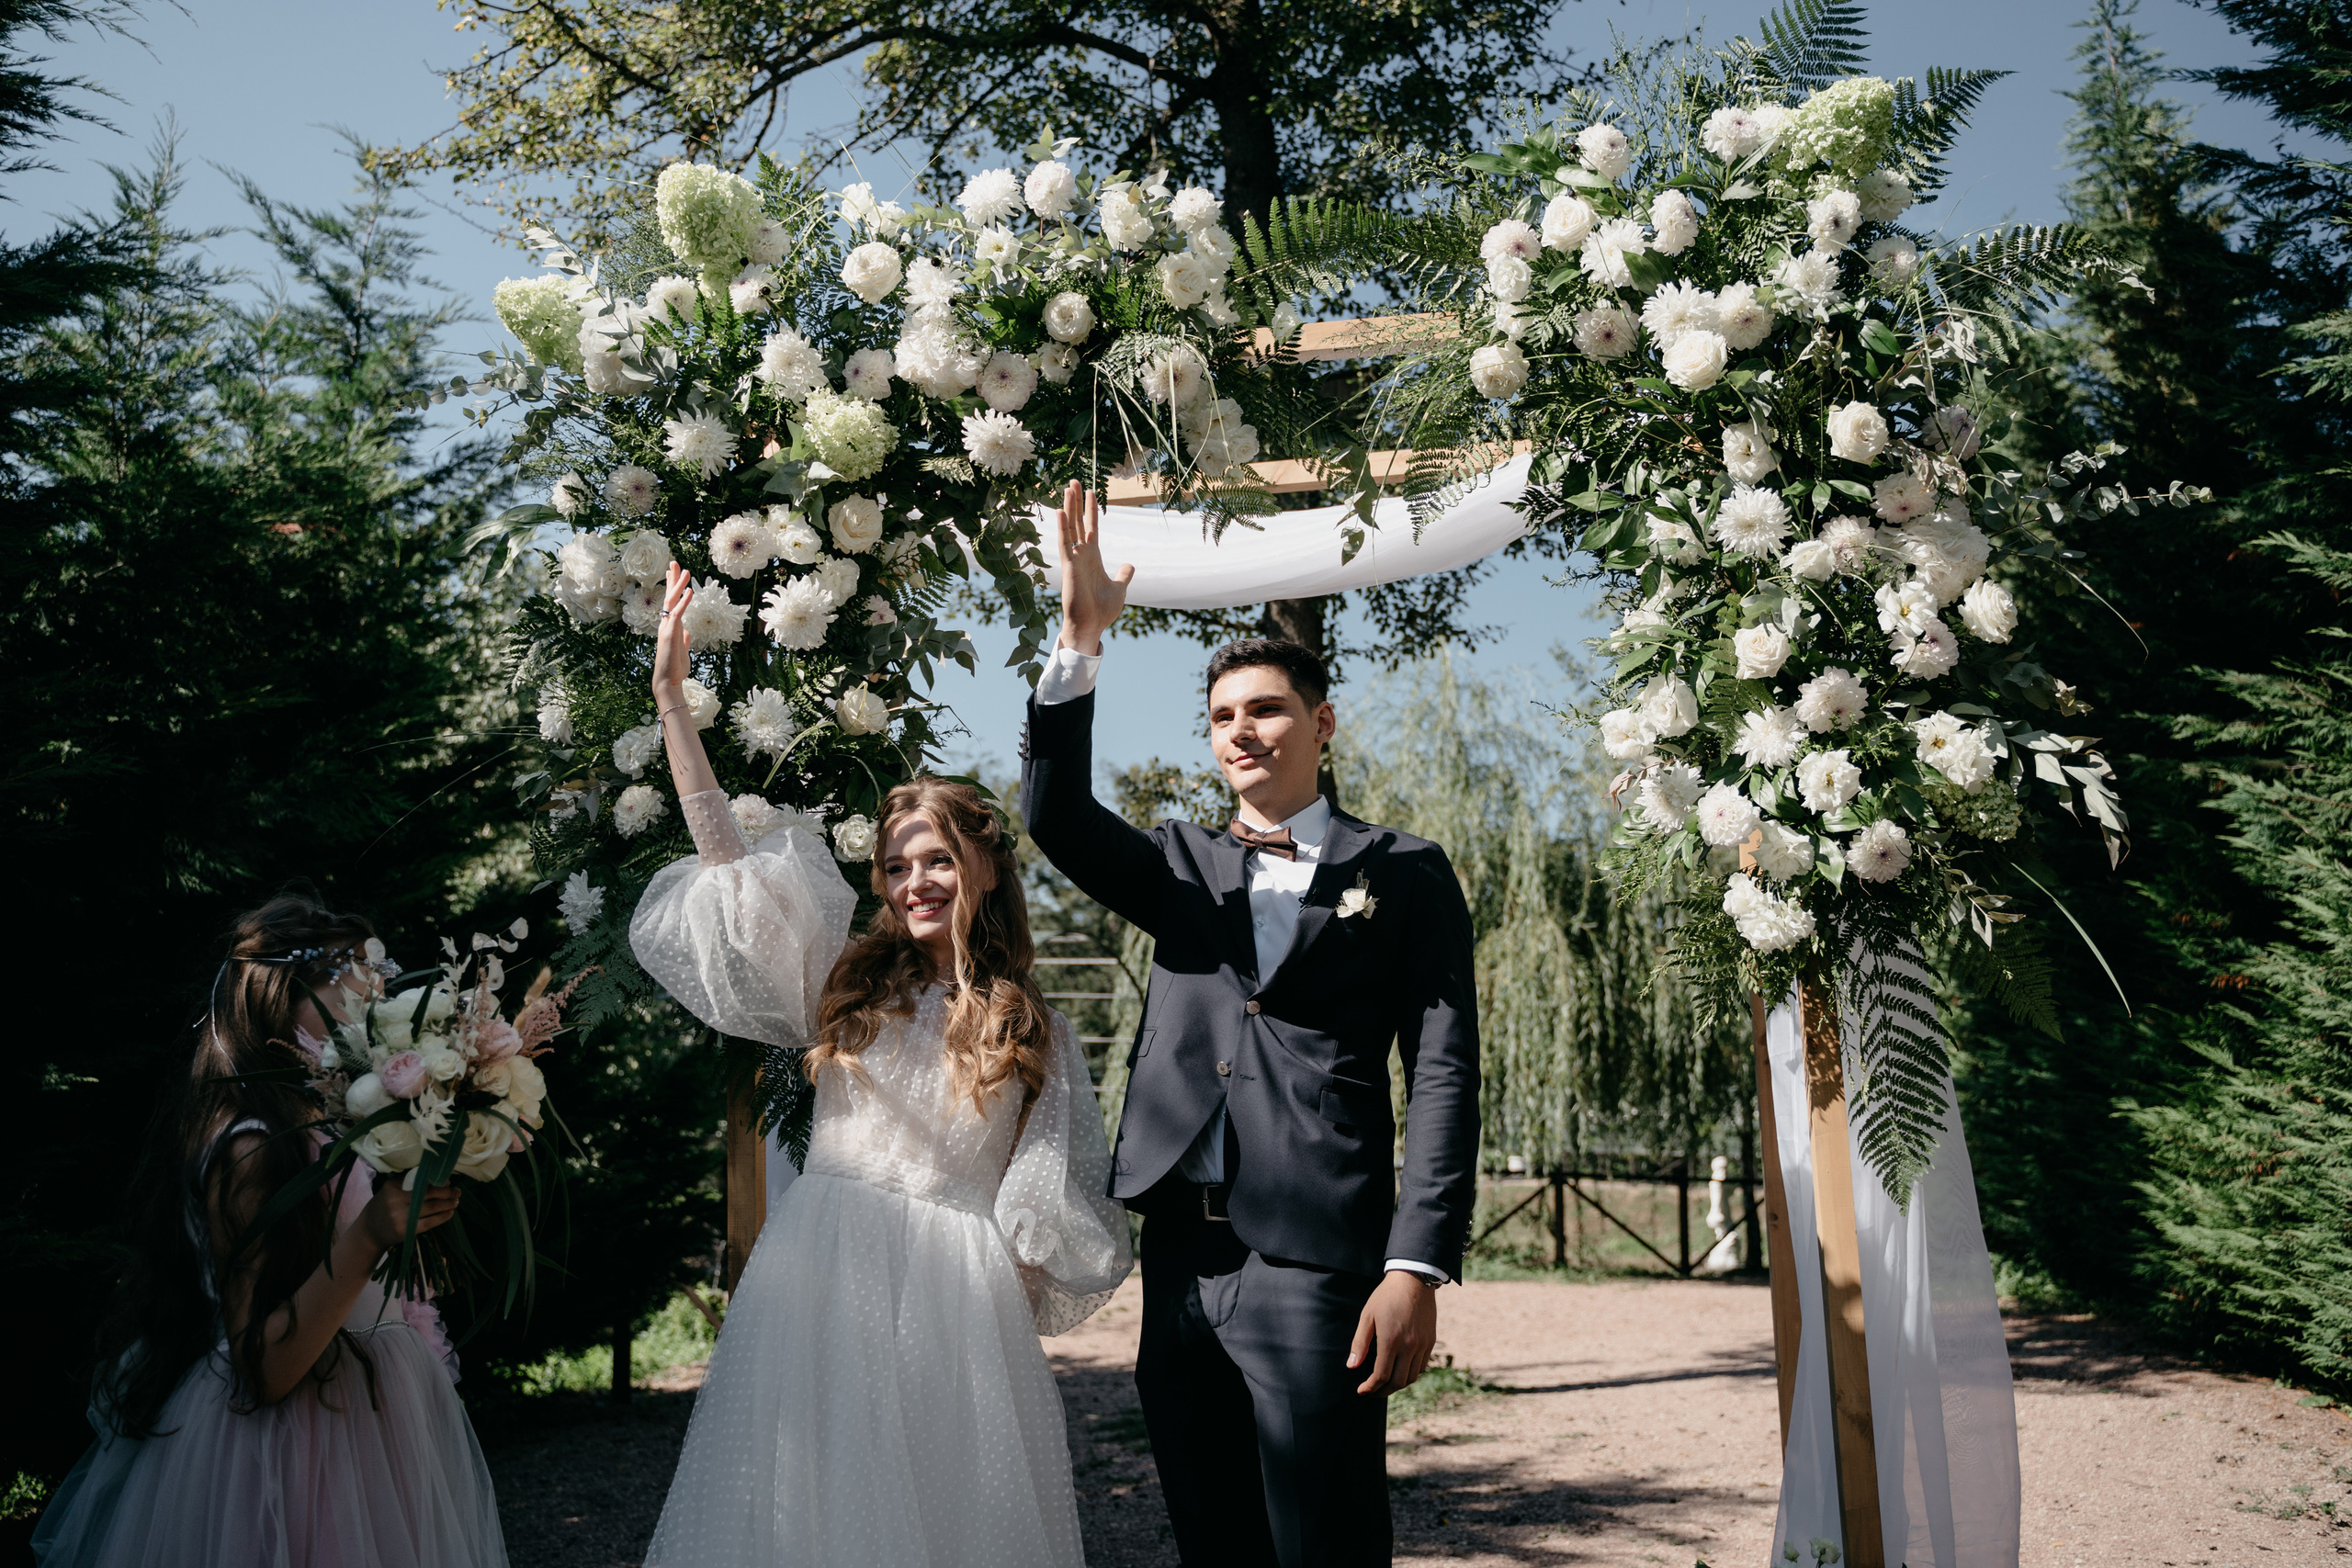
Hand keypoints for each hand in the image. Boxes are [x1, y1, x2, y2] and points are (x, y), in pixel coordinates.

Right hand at [359, 1173, 459, 1253]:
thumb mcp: (390, 1190)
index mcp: (392, 1186)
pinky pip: (429, 1222)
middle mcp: (396, 1199)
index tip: (449, 1180)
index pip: (419, 1180)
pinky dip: (442, 1217)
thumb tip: (438, 1178)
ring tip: (456, 1201)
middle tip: (457, 1191)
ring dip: (447, 1203)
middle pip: (428, 1193)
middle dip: (446, 1191)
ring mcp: (401, 1216)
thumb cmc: (384, 1207)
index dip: (436, 1180)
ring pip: (431, 1207)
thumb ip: (408, 1182)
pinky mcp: (406, 1230)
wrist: (369, 1231)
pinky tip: (450, 1213)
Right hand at [651, 562, 693, 700]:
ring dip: (679, 585)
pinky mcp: (671, 633)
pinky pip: (678, 614)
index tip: (673, 573)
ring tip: (686, 570)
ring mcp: (667, 627)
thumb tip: (687, 632)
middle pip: (669, 596)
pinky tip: (690, 591)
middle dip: (672, 579)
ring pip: (672, 601)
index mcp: (669, 626)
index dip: (672, 587)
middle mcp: (666, 623)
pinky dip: (685, 602)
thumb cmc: (675, 667)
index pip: (670, 602)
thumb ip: (684, 638)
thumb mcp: (682, 649)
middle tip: (674, 562)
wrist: (668, 680)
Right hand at [1056, 480, 1132, 654]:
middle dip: (1076, 502)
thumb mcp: (1119, 588)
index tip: (1090, 491)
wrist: (1091, 626)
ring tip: (1068, 488)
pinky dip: (1062, 528)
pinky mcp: (1069, 567)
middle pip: (1077, 522)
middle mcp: (1081, 554)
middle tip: (1074, 481)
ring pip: (1070, 528)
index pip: (1091, 527)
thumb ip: (1123, 575)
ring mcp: (1074, 559)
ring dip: (1069, 508)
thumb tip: (1130, 565)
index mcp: (1092, 557)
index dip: (1090, 510)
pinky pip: (1064, 544)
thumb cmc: (1102, 610)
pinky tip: (1060, 511)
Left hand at [1348, 1270, 1438, 1395]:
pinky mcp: (1430, 1341)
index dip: (1370, 1387)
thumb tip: (1352, 1366)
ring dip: (1397, 1385)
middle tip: (1372, 1391)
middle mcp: (1409, 1346)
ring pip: (1411, 1377)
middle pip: (1398, 1382)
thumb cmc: (1386, 1296)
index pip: (1381, 1375)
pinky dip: (1410, 1374)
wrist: (1413, 1280)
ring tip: (1385, 1384)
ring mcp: (1423, 1344)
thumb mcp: (1367, 1316)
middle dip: (1383, 1391)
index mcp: (1391, 1340)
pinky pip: (1421, 1366)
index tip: (1361, 1390)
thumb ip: (1359, 1343)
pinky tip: (1399, 1371)